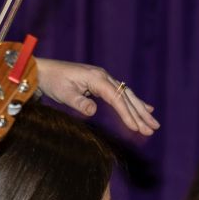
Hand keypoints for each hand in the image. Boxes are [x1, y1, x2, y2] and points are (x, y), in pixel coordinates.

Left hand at [36, 57, 159, 135]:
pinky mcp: (102, 82)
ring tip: (153, 123)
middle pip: (127, 97)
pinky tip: (146, 108)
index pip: (116, 99)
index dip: (127, 114)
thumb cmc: (53, 82)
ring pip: (127, 96)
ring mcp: (104, 78)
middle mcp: (104, 76)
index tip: (136, 128)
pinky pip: (122, 93)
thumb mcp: (64, 94)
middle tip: (153, 128)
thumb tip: (93, 111)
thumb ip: (79, 103)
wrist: (44, 71)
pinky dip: (134, 102)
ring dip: (141, 110)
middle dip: (140, 114)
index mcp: (96, 78)